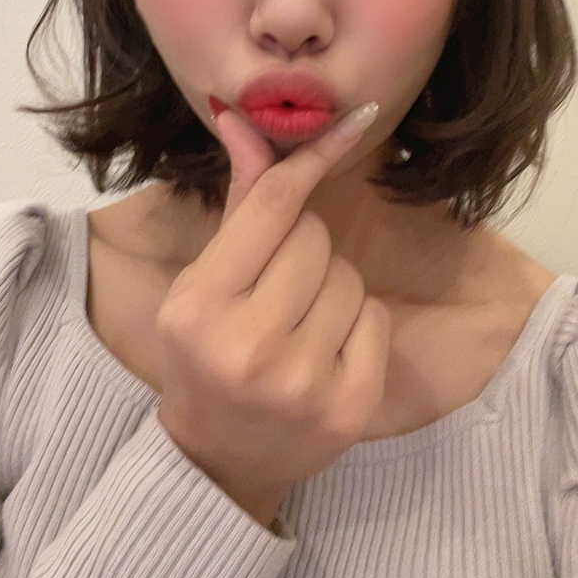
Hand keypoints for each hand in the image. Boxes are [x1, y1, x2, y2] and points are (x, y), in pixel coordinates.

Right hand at [156, 103, 391, 528]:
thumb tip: (242, 117)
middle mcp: (250, 345)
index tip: (353, 117)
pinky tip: (326, 348)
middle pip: (315, 237)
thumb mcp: (202, 281)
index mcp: (200, 306)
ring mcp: (303, 382)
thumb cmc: (203, 354)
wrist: (217, 460)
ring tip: (299, 321)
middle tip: (279, 284)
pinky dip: (358, 321)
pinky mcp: (349, 409)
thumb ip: (238, 202)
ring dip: (331, 285)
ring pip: (350, 275)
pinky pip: (377, 317)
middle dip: (303, 246)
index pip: (272, 206)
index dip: (311, 158)